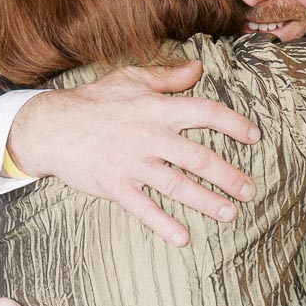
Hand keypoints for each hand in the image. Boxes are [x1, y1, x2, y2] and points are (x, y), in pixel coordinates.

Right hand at [6, 61, 260, 246]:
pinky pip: (144, 208)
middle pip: (198, 157)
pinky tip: (184, 238)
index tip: (254, 137)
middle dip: (228, 176)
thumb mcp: (130, 79)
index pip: (205, 113)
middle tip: (249, 190)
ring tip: (229, 214)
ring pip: (177, 185)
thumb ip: (167, 76)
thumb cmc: (94, 101)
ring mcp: (132, 163)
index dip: (234, 124)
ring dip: (206, 202)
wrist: (50, 127)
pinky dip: (164, 225)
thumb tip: (199, 67)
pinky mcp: (115, 185)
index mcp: (157, 109)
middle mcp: (149, 136)